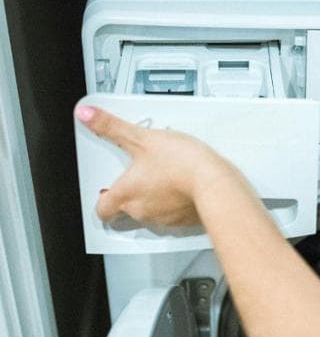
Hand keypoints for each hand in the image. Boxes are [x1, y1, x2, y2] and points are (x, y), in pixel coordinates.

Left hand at [75, 105, 246, 225]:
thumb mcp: (142, 138)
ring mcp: (164, 219)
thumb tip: (86, 115)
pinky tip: (185, 187)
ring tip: (167, 176)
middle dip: (133, 193)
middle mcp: (141, 211)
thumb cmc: (181, 164)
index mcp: (126, 194)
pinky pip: (175, 215)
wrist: (215, 184)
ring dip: (156, 197)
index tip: (105, 191)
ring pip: (152, 212)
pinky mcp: (185, 221)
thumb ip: (111, 127)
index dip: (101, 200)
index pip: (102, 209)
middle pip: (127, 209)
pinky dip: (177, 203)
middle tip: (143, 174)